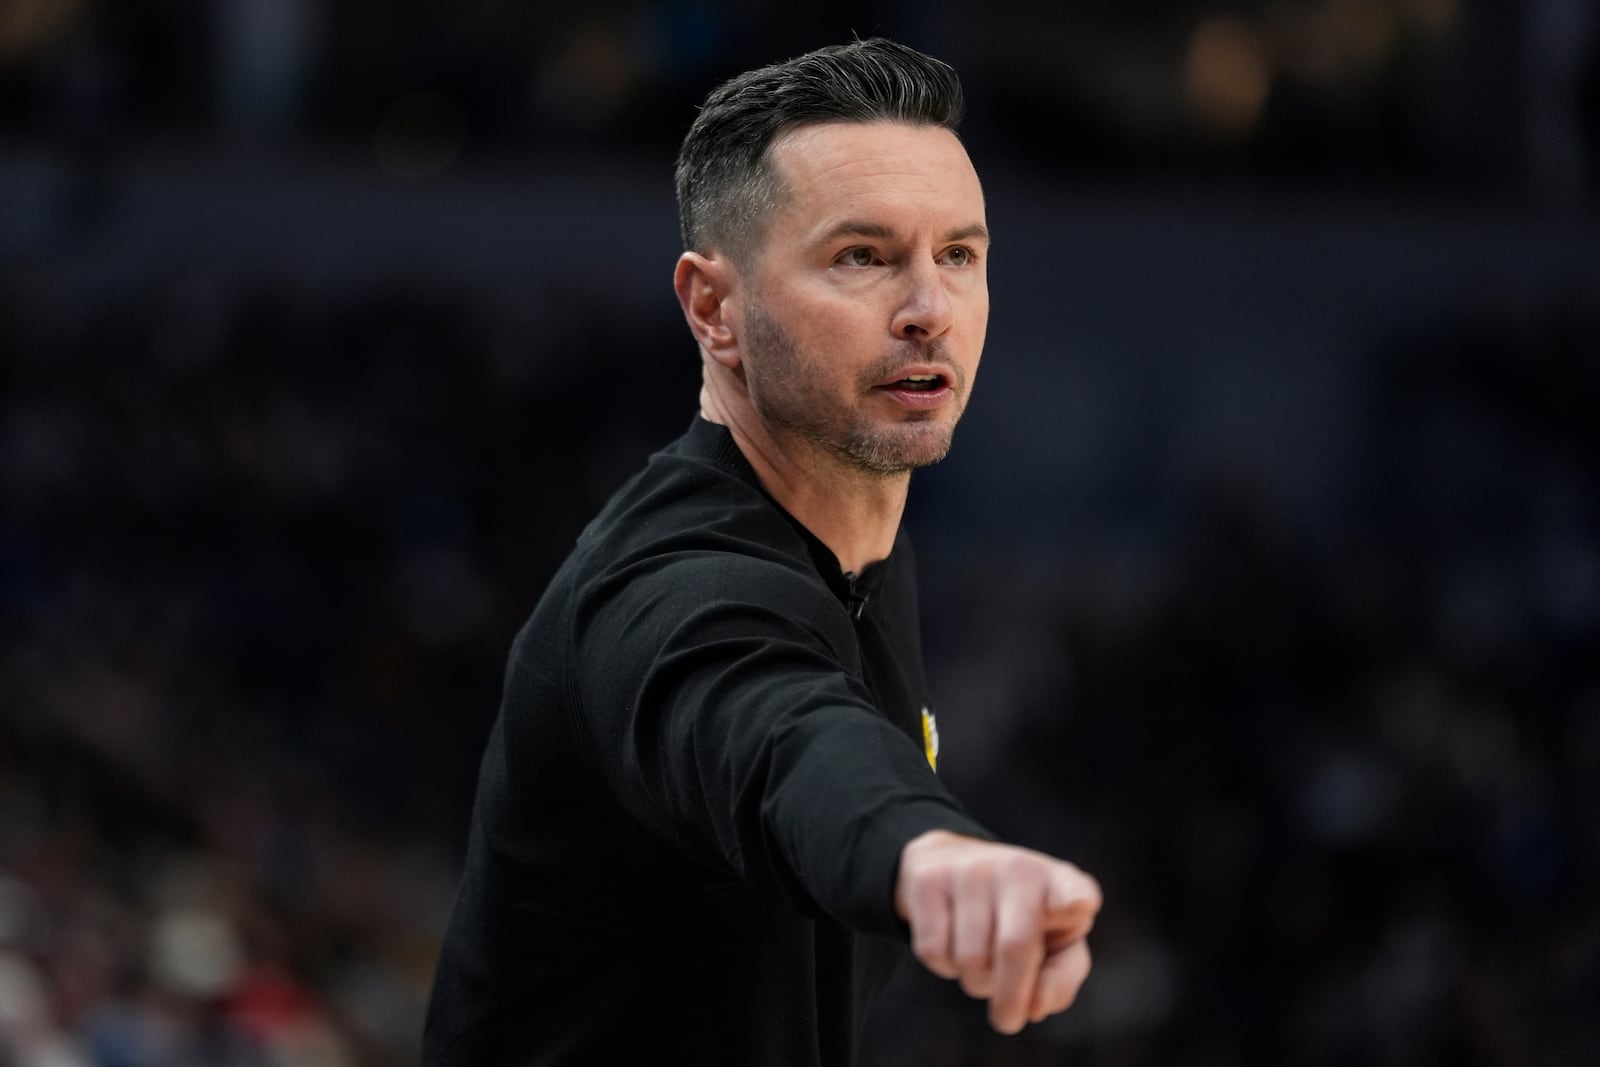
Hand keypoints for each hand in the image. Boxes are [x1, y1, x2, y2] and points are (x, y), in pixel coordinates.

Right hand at [894, 830, 1101, 1034]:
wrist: (954, 863)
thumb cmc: (1019, 919)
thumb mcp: (1053, 942)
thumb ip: (1059, 979)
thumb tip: (1034, 1008)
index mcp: (1060, 884)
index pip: (1074, 889)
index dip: (1076, 901)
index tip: (1078, 907)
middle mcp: (1018, 868)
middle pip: (1014, 947)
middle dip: (1010, 997)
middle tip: (1008, 1021)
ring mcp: (970, 868)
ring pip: (969, 958)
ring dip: (974, 980)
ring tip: (981, 959)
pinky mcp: (929, 878)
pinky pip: (934, 951)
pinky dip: (944, 966)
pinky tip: (953, 943)